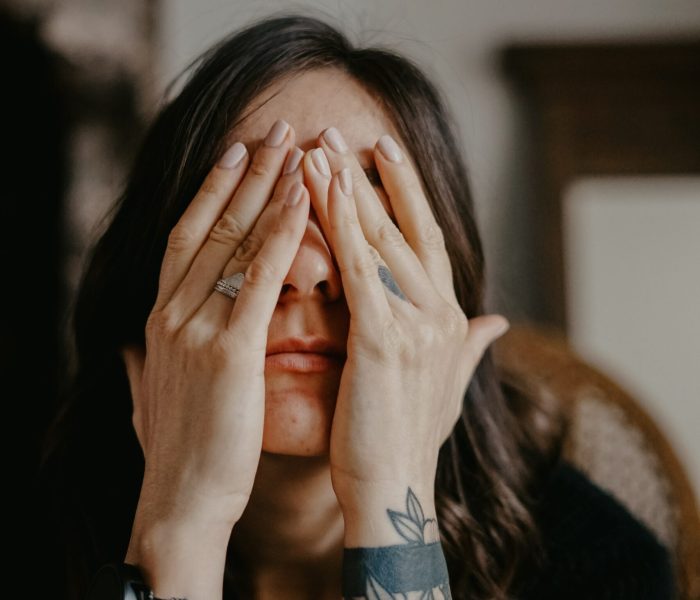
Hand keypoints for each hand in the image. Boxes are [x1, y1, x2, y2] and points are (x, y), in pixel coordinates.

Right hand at [121, 120, 308, 533]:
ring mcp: (197, 328)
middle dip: (244, 171)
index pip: (189, 236)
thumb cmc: (184, 448)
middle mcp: (174, 311)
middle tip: (273, 128)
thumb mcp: (158, 389)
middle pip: (212, 224)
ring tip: (295, 145)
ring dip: (266, 187)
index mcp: (163, 317)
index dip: (212, 190)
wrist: (181, 500)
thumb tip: (140, 342)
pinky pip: (259, 279)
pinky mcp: (227, 352)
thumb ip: (151, 356)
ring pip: (234, 240)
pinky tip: (302, 200)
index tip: (236, 153)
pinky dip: (280, 234)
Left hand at [303, 127, 508, 511]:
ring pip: (380, 239)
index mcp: (449, 319)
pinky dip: (339, 224)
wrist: (394, 490)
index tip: (384, 157)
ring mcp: (417, 323)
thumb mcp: (447, 385)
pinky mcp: (384, 339)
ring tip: (320, 146)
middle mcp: (441, 313)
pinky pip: (358, 268)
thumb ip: (472, 347)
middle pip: (405, 228)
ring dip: (348, 188)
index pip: (427, 241)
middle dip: (373, 178)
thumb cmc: (407, 438)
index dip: (407, 196)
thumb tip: (498, 324)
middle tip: (344, 134)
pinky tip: (316, 190)